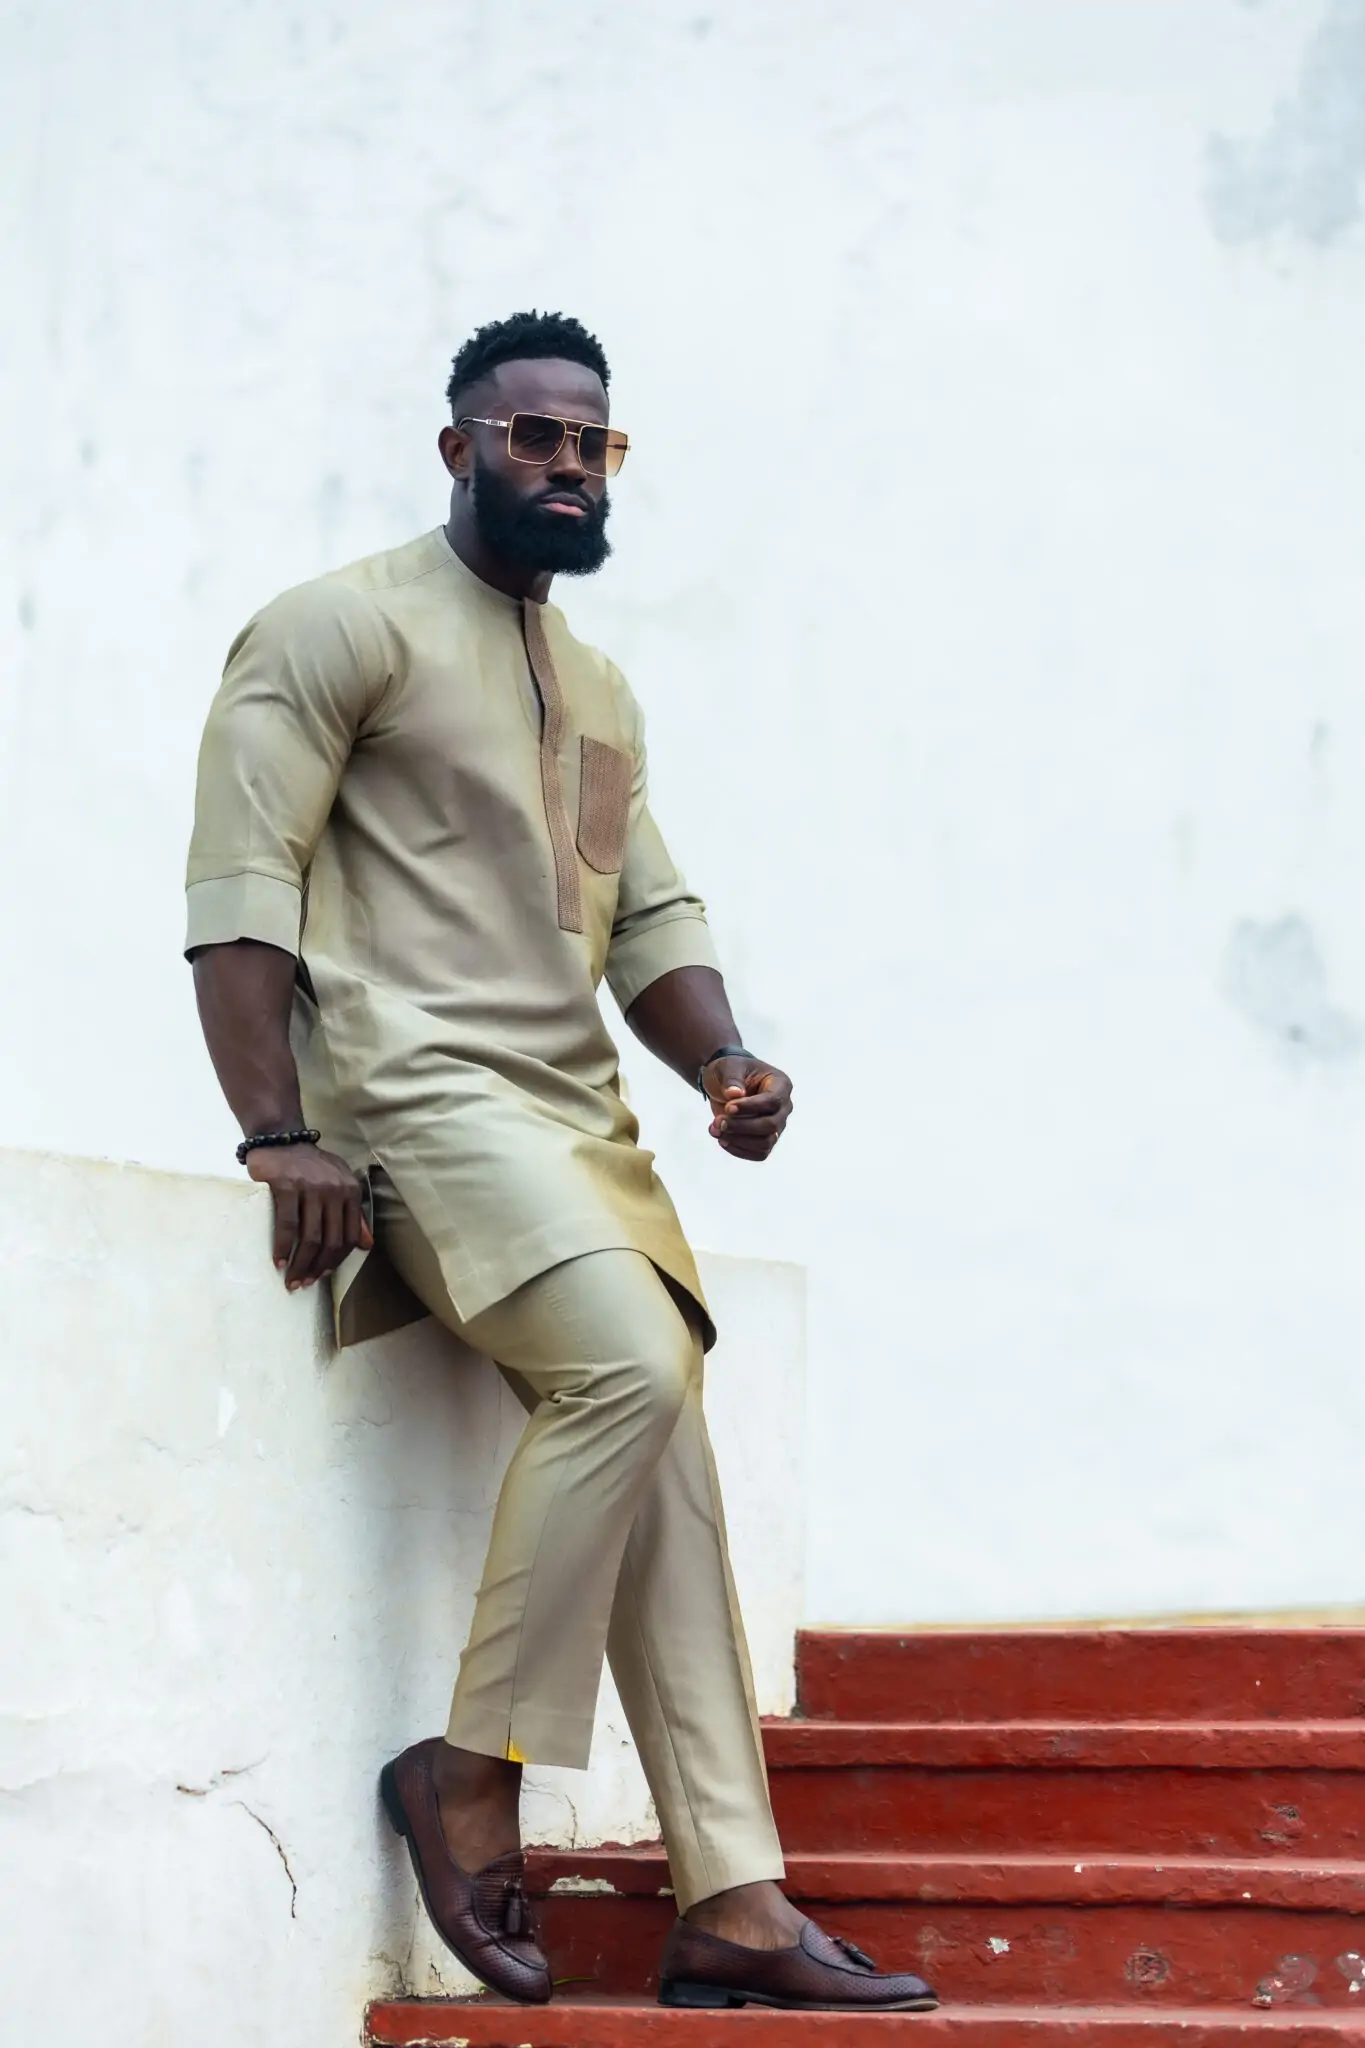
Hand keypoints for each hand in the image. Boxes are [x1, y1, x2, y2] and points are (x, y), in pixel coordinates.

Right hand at [247, 1144, 373, 1290]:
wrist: (282, 1141)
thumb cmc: (310, 1167)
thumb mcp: (339, 1184)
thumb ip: (353, 1213)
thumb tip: (366, 1245)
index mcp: (350, 1191)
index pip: (349, 1236)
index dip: (337, 1260)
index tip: (323, 1275)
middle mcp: (334, 1190)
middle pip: (330, 1241)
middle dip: (317, 1268)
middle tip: (304, 1283)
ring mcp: (311, 1188)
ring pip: (310, 1237)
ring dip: (300, 1264)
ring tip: (291, 1279)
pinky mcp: (287, 1186)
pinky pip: (288, 1225)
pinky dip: (283, 1247)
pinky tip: (278, 1261)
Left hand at [701, 1055, 793, 1161]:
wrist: (726, 1085)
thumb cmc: (732, 1071)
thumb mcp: (728, 1067)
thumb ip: (732, 1078)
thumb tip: (734, 1094)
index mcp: (781, 1085)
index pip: (772, 1101)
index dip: (750, 1107)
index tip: (728, 1107)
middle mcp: (783, 1107)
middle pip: (771, 1126)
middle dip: (742, 1126)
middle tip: (718, 1121)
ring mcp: (777, 1126)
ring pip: (765, 1143)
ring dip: (738, 1140)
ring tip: (715, 1129)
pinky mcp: (766, 1140)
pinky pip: (758, 1153)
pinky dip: (739, 1150)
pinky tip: (722, 1139)